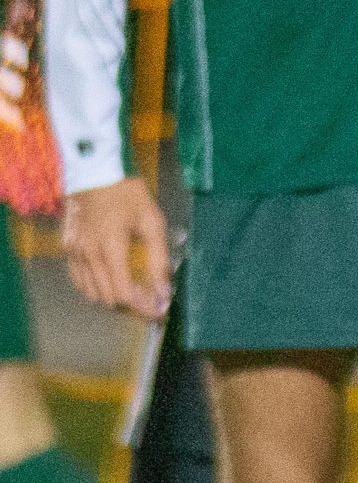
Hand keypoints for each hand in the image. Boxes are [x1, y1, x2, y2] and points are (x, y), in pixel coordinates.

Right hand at [63, 177, 169, 317]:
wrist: (96, 172)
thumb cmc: (129, 194)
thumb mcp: (152, 222)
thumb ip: (159, 259)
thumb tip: (164, 291)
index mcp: (111, 249)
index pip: (124, 294)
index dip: (143, 307)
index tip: (160, 310)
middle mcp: (88, 256)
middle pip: (108, 298)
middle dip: (132, 306)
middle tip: (153, 300)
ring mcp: (74, 254)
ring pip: (91, 293)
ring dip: (114, 299)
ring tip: (137, 292)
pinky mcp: (68, 249)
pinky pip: (79, 280)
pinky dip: (96, 288)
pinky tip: (113, 281)